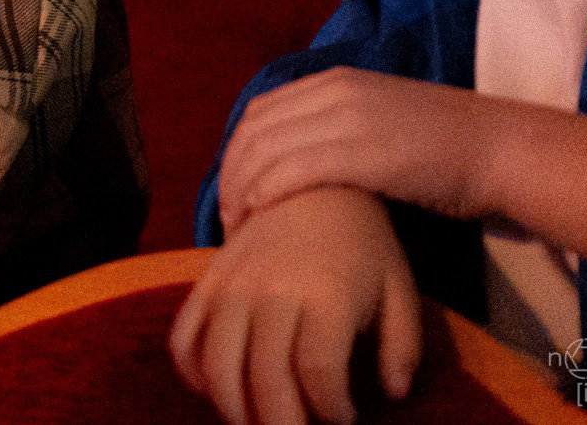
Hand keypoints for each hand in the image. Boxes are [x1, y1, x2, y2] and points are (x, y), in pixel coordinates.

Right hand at [171, 186, 420, 424]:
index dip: (332, 410)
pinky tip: (215, 389)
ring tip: (253, 422)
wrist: (310, 185)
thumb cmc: (362, 244)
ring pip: (217, 362)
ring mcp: (232, 284)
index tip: (344, 418)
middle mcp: (272, 289)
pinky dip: (192, 371)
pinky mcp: (207, 280)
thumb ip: (403, 346)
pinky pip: (184, 334)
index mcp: (326, 294)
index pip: (319, 372)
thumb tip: (392, 392)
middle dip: (281, 422)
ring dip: (232, 406)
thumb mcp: (399, 288)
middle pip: (265, 376)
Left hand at [218, 69, 494, 232]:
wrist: (503, 150)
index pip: (261, 111)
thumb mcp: (379, 120)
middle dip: (231, 173)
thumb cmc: (448, 147)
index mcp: (335, 81)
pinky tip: (260, 214)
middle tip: (227, 217)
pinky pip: (294, 169)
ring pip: (266, 150)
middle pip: (254, 130)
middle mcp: (334, 91)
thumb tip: (299, 161)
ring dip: (242, 190)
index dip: (237, 152)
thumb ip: (338, 127)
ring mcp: (348, 118)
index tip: (233, 190)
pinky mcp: (364, 151)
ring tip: (239, 227)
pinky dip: (267, 192)